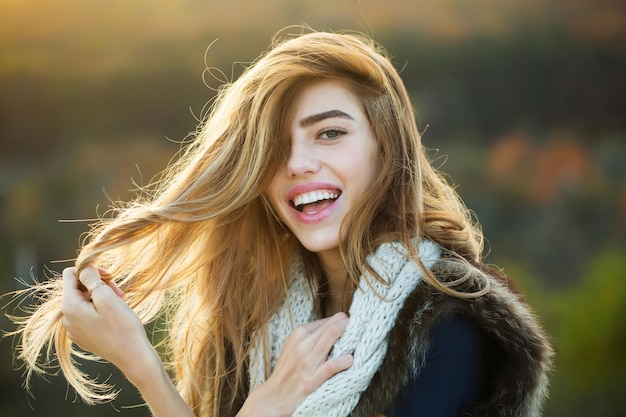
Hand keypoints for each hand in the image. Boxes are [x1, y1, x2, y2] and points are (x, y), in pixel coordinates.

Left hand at [61, 266, 157, 384]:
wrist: (132, 355)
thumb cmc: (122, 326)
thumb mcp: (107, 297)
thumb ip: (91, 278)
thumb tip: (83, 266)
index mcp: (69, 306)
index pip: (70, 274)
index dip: (90, 270)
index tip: (108, 276)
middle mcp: (67, 318)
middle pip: (78, 288)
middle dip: (98, 285)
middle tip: (118, 292)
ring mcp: (74, 329)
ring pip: (84, 301)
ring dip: (101, 297)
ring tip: (119, 303)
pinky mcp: (83, 336)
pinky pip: (87, 315)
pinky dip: (100, 310)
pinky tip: (114, 316)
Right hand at [239, 312, 352, 416]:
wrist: (274, 397)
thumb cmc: (287, 371)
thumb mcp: (292, 346)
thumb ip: (309, 336)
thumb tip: (332, 326)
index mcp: (299, 334)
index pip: (328, 320)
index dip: (343, 322)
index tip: (352, 326)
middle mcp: (302, 344)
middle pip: (332, 325)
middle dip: (349, 325)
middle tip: (360, 330)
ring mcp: (307, 361)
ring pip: (332, 336)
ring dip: (350, 336)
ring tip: (358, 340)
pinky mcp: (311, 380)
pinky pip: (332, 365)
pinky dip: (344, 360)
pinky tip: (350, 360)